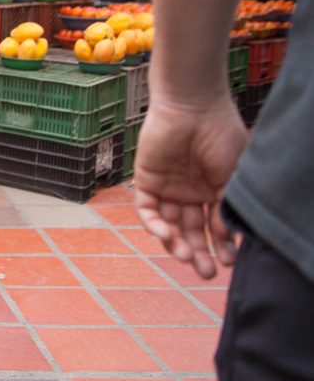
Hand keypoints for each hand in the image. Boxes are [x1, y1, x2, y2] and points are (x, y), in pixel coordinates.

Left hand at [133, 96, 246, 278]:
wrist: (193, 107)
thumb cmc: (220, 134)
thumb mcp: (233, 174)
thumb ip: (227, 205)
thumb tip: (228, 238)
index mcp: (214, 191)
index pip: (215, 227)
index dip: (221, 246)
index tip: (230, 261)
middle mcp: (190, 192)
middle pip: (191, 230)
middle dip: (199, 253)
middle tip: (207, 273)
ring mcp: (168, 188)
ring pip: (169, 224)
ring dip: (176, 244)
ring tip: (186, 257)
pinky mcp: (146, 180)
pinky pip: (146, 210)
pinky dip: (154, 225)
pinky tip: (166, 235)